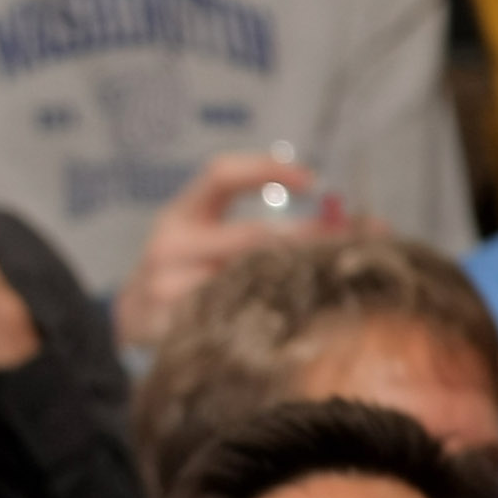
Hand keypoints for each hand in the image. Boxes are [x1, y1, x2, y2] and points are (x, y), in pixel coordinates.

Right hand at [115, 151, 330, 357]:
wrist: (133, 319)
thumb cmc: (186, 270)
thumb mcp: (205, 235)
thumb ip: (261, 224)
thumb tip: (365, 222)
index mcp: (179, 216)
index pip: (221, 174)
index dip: (267, 169)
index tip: (313, 181)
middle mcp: (170, 247)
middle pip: (251, 237)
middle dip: (307, 239)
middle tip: (348, 241)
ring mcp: (171, 290)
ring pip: (250, 280)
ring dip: (296, 278)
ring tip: (329, 278)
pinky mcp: (180, 328)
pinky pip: (240, 318)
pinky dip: (277, 315)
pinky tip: (300, 315)